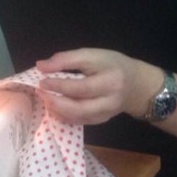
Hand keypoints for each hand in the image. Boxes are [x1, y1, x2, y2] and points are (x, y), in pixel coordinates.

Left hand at [36, 48, 160, 123]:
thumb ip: (67, 59)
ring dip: (58, 110)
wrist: (136, 85)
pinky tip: (55, 107)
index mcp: (110, 81)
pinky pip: (79, 122)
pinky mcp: (101, 121)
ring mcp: (106, 114)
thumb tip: (41, 66)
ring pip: (78, 118)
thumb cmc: (113, 65)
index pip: (81, 87)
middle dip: (56, 102)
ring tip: (46, 100)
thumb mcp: (93, 55)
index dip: (59, 86)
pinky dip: (64, 116)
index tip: (42, 81)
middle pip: (79, 108)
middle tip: (41, 94)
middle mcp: (110, 101)